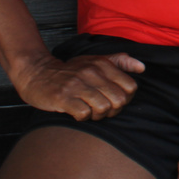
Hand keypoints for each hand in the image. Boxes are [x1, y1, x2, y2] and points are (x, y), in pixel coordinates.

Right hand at [13, 51, 143, 120]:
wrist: (36, 73)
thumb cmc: (69, 71)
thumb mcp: (94, 61)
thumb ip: (119, 62)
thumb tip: (142, 67)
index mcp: (102, 64)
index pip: (130, 86)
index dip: (126, 99)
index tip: (114, 101)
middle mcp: (92, 72)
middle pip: (119, 100)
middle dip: (114, 110)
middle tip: (102, 110)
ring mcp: (77, 85)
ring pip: (104, 107)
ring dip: (99, 115)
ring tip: (90, 112)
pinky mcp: (63, 97)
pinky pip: (84, 113)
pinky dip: (83, 117)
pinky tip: (77, 113)